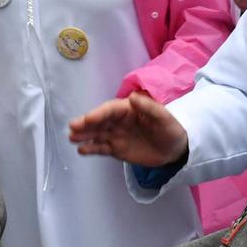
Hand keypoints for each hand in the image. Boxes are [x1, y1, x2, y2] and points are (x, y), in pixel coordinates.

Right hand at [68, 91, 187, 165]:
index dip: (98, 114)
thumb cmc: (170, 128)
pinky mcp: (116, 149)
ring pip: (97, 134)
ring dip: (84, 135)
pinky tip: (82, 150)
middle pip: (99, 121)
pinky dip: (91, 149)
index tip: (88, 119)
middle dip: (86, 124)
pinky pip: (101, 148)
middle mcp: (119, 121)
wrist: (175, 148)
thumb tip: (133, 97)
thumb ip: (148, 107)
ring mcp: (116, 135)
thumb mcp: (163, 117)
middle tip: (72, 127)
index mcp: (128, 109)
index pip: (110, 110)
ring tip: (72, 138)